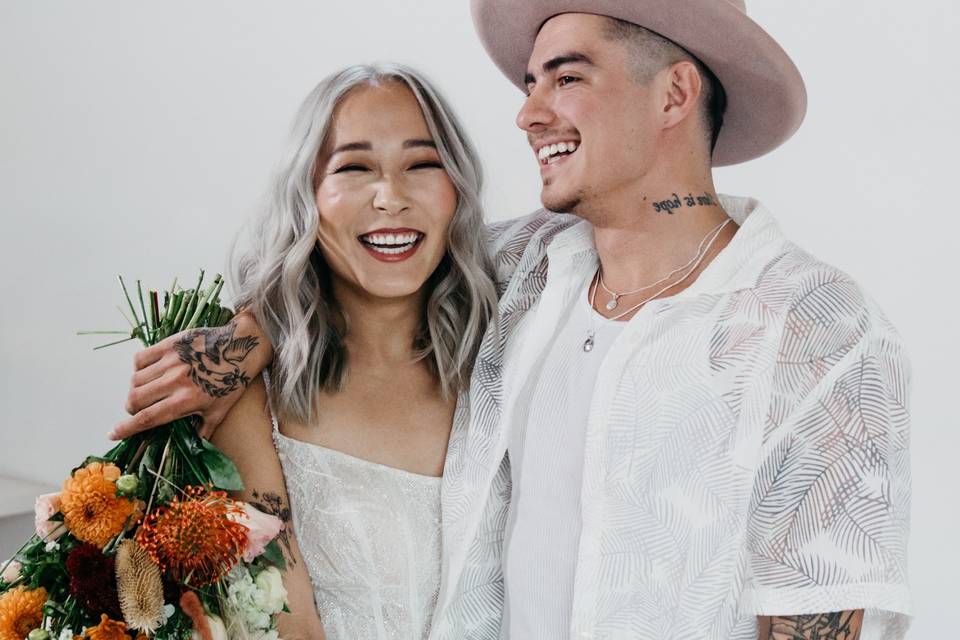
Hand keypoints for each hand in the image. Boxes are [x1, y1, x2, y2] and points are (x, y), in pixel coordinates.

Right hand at [112, 313, 272, 439]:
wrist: (241, 348)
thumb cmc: (231, 382)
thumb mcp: (219, 412)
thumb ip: (202, 433)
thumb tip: (192, 451)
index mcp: (186, 401)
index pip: (147, 418)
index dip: (127, 428)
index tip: (113, 434)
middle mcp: (175, 381)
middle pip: (135, 399)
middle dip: (131, 409)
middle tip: (138, 409)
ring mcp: (171, 361)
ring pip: (135, 380)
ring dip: (135, 389)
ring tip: (146, 391)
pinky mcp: (169, 344)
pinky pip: (140, 358)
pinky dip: (138, 368)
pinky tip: (148, 372)